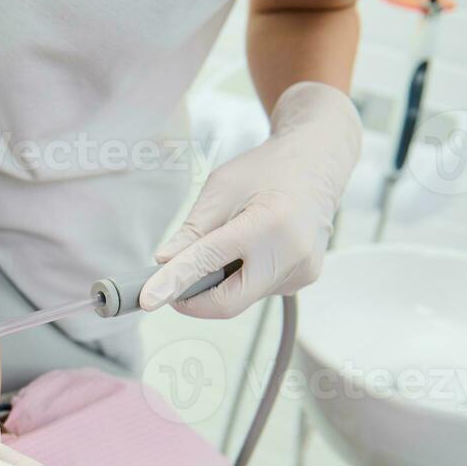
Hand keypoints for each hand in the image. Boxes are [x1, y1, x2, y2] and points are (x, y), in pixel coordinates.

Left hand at [140, 81, 361, 318]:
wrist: (317, 163)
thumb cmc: (267, 169)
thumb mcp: (221, 187)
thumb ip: (192, 230)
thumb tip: (163, 264)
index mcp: (268, 224)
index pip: (210, 263)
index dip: (174, 283)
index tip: (149, 299)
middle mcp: (291, 254)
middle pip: (229, 303)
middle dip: (196, 297)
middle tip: (176, 279)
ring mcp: (302, 271)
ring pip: (242, 298)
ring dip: (221, 282)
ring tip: (230, 243)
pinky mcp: (304, 280)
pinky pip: (258, 290)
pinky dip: (242, 277)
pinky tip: (252, 248)